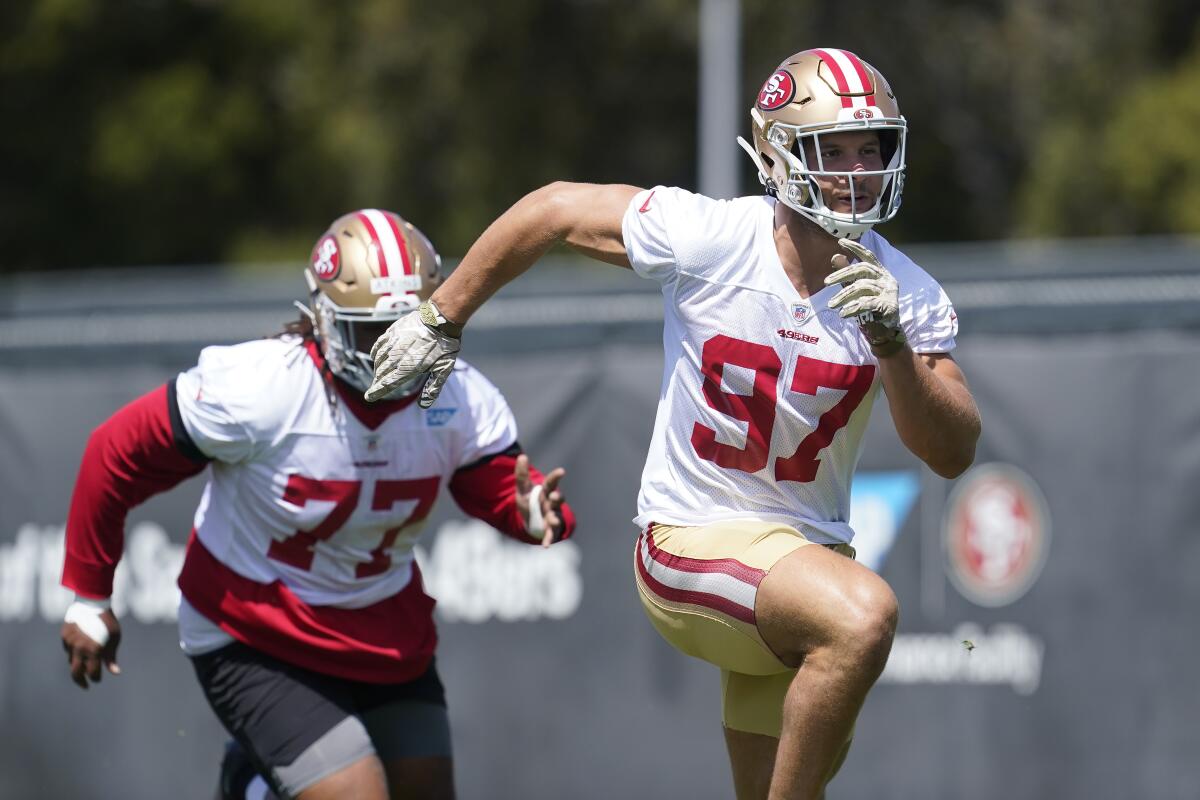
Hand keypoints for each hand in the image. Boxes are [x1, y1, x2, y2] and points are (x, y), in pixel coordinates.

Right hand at [61, 600, 121, 689]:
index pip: (92, 672)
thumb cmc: (108, 621)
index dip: (96, 678)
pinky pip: (68, 649)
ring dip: (78, 664)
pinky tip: (80, 649)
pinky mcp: (64, 636)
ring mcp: (70, 642)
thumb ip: (111, 657)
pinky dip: (74, 652)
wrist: (93, 602)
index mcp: (94, 650)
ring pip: (71, 660)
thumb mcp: (114, 638)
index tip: (98, 679)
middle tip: (85, 685)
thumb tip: (115, 672)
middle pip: (76, 673)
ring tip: (86, 664)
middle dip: (81, 681)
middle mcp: (79, 648)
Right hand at [366, 303, 460, 406]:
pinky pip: (379, 345)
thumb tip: (423, 406)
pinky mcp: (392, 332)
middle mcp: (397, 357)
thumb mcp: (443, 369)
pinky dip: (375, 353)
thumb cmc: (444, 346)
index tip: (369, 397)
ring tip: (378, 374)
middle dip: (377, 382)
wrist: (440, 318)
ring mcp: (393, 343)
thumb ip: (433, 388)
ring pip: (379, 360)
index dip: (377, 391)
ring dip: (377, 369)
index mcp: (408, 368)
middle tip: (376, 388)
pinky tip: (374, 356)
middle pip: (381, 373)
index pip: (387, 384)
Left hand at [513, 454, 566, 546]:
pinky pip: (551, 534)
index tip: (561, 471)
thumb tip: (522, 456)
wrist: (530, 520)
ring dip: (555, 519)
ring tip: (553, 521)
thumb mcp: (522, 489)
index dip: (556, 477)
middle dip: (557, 498)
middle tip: (554, 496)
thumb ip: (521, 474)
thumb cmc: (529, 501)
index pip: (552, 482)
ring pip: (557, 516)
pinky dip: (548, 539)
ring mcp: (553, 516)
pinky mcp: (550, 529)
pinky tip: (545, 545)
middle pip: (558, 499)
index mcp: (546, 491)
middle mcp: (552, 503)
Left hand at [825, 238, 905, 354]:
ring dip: (843, 296)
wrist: (885, 332)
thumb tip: (835, 256)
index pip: (868, 256)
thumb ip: (847, 275)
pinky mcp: (889, 306)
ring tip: (831, 305)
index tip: (840, 242)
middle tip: (826, 283)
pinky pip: (867, 303)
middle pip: (862, 269)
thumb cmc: (869, 309)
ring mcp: (889, 292)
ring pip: (862, 287)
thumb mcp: (856, 290)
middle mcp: (886, 279)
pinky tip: (843, 314)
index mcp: (880, 273)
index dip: (855, 248)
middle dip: (842, 274)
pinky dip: (853, 308)